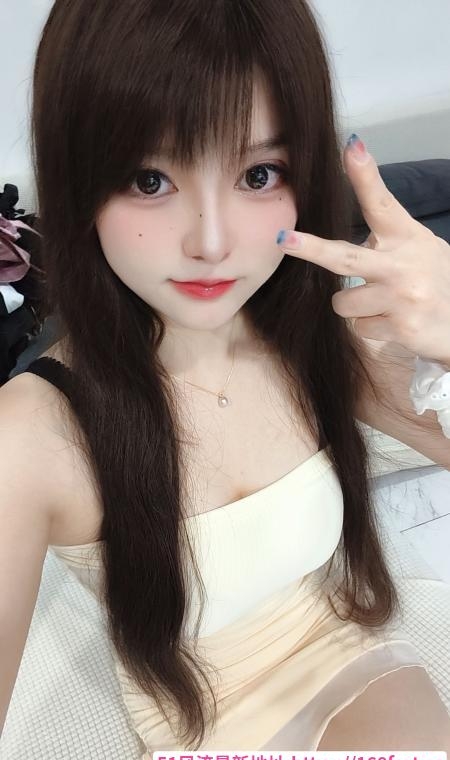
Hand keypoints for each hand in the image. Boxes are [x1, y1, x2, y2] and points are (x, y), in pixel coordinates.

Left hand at [276, 135, 449, 365]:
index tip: (350, 147)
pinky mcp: (400, 328)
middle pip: (345, 257)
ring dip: (355, 305)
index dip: (365, 175)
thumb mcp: (421, 247)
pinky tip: (394, 321)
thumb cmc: (437, 282)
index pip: (382, 202)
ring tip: (384, 303)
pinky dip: (371, 326)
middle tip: (284, 240)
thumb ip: (390, 234)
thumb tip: (361, 208)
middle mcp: (404, 265)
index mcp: (408, 237)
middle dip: (310, 248)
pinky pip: (359, 326)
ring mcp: (402, 298)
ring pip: (343, 301)